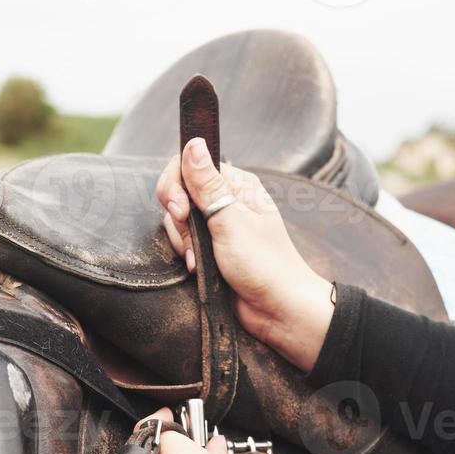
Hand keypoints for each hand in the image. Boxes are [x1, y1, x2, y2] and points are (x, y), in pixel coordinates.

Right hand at [156, 139, 335, 372]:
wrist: (277, 311)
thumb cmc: (265, 266)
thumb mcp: (232, 222)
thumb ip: (207, 185)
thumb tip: (193, 142)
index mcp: (238, 185)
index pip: (191, 164)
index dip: (176, 184)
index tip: (180, 209)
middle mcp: (226, 200)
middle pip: (179, 192)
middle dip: (179, 218)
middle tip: (191, 239)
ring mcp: (216, 225)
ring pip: (177, 220)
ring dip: (184, 242)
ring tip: (201, 261)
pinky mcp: (209, 248)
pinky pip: (184, 242)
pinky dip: (187, 254)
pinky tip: (199, 268)